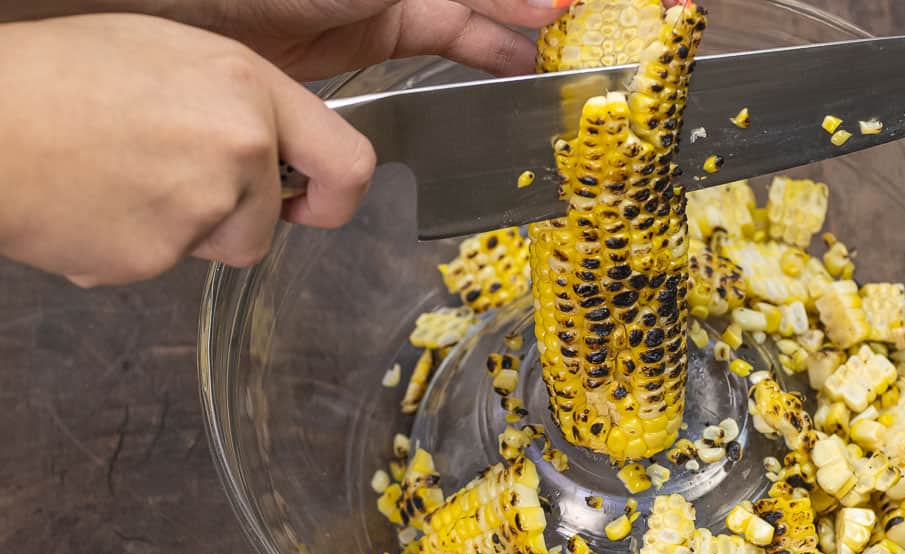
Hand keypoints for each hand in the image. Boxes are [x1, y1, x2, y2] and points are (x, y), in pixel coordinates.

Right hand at [0, 14, 374, 285]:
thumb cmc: (57, 78)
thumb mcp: (169, 56)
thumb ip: (239, 104)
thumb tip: (273, 146)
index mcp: (247, 89)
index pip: (348, 162)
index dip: (335, 196)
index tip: (313, 203)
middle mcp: (239, 147)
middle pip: (267, 222)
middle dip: (233, 217)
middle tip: (174, 183)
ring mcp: (201, 205)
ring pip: (220, 246)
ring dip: (183, 231)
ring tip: (121, 181)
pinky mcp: (157, 255)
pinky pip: (163, 264)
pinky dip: (133, 246)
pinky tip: (95, 203)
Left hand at [198, 0, 571, 80]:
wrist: (202, 5)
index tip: (571, 9)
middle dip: (526, 10)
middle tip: (573, 38)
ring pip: (467, 17)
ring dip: (509, 36)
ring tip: (551, 59)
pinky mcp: (369, 39)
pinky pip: (437, 46)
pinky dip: (475, 57)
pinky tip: (506, 67)